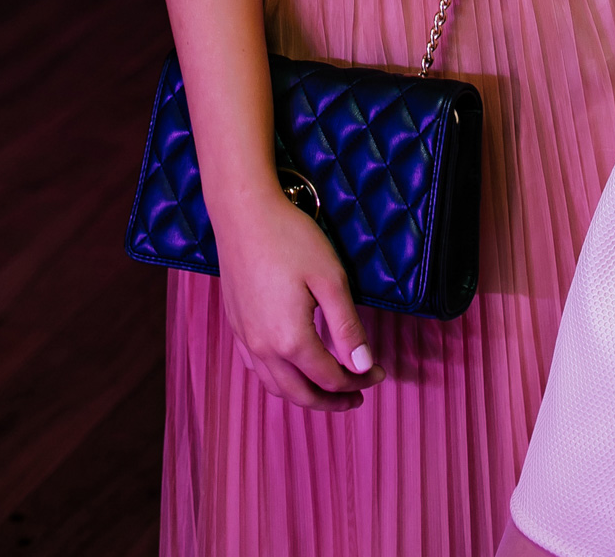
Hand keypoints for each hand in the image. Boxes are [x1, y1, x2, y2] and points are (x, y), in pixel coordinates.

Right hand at [213, 188, 385, 409]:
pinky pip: (257, 368)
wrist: (243, 213)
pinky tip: (290, 369)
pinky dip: (279, 379)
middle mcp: (263, 347)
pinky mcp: (236, 324)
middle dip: (332, 401)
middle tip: (358, 396)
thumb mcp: (330, 279)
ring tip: (328, 390)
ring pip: (275, 386)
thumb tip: (363, 366)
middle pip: (300, 393)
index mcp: (290, 339)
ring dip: (304, 395)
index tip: (379, 373)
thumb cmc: (290, 239)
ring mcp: (245, 338)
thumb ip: (347, 327)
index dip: (358, 380)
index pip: (329, 377)